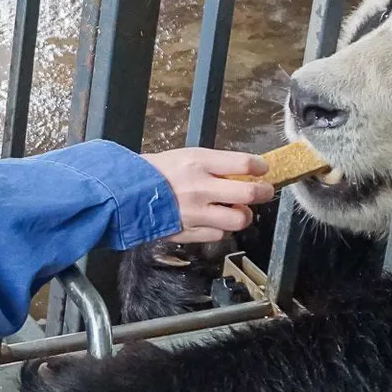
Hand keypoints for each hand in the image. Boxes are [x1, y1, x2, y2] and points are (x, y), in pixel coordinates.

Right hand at [142, 148, 272, 243]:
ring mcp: (196, 213)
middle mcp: (201, 188)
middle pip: (249, 194)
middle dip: (263, 193)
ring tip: (238, 209)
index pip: (244, 164)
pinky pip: (220, 234)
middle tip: (263, 191)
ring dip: (243, 214)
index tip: (262, 170)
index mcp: (199, 163)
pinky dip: (222, 227)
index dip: (260, 168)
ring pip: (239, 219)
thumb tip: (245, 171)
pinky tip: (215, 220)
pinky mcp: (190, 232)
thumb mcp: (188, 156)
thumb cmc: (158, 172)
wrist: (128, 194)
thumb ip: (216, 165)